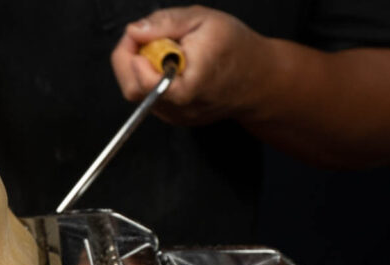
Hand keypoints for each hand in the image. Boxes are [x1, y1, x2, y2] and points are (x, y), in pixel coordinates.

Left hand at [111, 6, 271, 125]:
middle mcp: (180, 107)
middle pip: (133, 89)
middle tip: (145, 40)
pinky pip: (150, 100)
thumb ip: (165, 23)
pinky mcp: (176, 119)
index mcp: (187, 85)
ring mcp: (177, 117)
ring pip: (139, 95)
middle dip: (130, 61)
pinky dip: (151, 80)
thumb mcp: (203, 20)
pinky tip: (169, 66)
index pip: (140, 80)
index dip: (131, 53)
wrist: (259, 79)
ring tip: (163, 52)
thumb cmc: (236, 48)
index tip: (137, 35)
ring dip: (141, 69)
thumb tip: (134, 31)